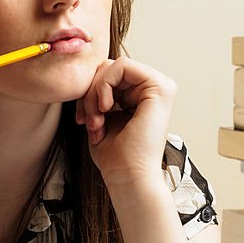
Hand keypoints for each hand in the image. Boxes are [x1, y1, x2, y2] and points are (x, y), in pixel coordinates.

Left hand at [75, 56, 176, 193]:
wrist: (127, 176)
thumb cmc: (115, 155)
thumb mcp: (100, 115)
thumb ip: (98, 92)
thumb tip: (86, 73)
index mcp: (142, 95)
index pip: (107, 75)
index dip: (89, 92)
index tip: (82, 119)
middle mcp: (154, 88)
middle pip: (108, 68)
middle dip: (89, 93)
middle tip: (88, 120)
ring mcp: (161, 86)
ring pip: (112, 66)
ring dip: (94, 94)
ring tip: (95, 121)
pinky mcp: (161, 86)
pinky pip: (121, 66)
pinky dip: (103, 87)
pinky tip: (105, 109)